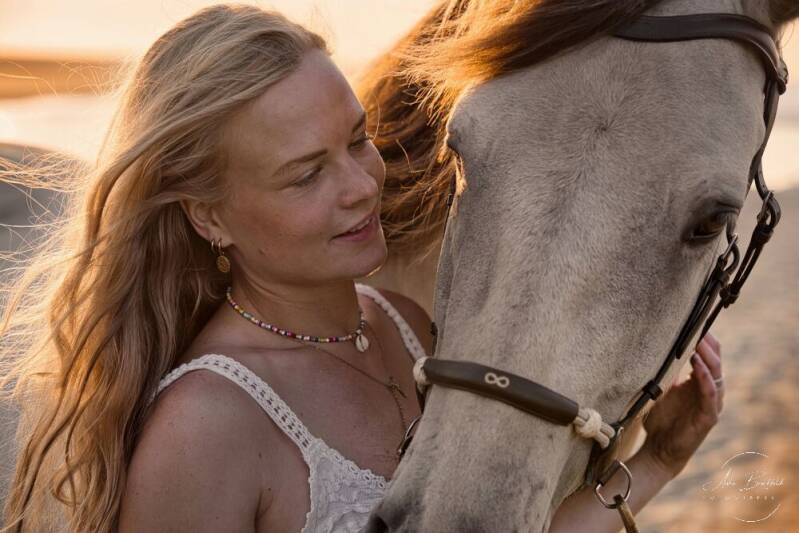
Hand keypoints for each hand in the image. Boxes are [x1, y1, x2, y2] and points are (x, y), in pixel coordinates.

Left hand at [640, 332, 723, 478]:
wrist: (659, 449)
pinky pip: (711, 393)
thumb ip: (662, 370)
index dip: (703, 337)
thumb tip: (651, 345)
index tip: (693, 318)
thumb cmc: (659, 419)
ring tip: (698, 340)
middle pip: (715, 359)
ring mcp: (711, 403)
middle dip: (707, 341)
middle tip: (697, 323)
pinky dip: (705, 377)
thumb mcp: (659, 389)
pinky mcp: (709, 416)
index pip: (707, 354)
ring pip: (716, 373)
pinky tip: (697, 364)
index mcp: (698, 381)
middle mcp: (708, 390)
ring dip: (707, 356)